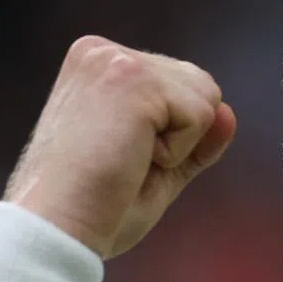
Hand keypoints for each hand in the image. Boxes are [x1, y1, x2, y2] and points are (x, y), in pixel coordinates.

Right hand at [3, 35, 236, 258]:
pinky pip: (201, 117)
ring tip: (124, 160)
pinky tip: (130, 160)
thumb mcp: (157, 169)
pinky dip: (176, 153)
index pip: (179, 87)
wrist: (54, 231)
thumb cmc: (94, 209)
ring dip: (178, 145)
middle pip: (200, 86)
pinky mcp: (133, 79)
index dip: (170, 137)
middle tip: (123, 164)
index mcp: (97, 65)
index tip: (117, 159)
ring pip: (206, 99)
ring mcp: (116, 60)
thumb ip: (195, 140)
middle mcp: (102, 51)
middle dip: (179, 137)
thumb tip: (228, 113)